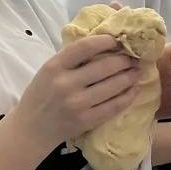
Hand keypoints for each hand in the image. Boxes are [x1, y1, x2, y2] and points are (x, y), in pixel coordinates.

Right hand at [14, 35, 142, 147]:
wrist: (32, 128)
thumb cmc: (41, 95)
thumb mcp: (49, 71)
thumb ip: (71, 58)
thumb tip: (104, 42)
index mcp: (54, 67)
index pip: (85, 46)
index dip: (106, 41)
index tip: (117, 40)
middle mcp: (66, 84)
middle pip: (105, 66)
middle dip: (124, 60)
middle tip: (133, 57)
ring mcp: (77, 104)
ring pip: (114, 86)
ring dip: (130, 76)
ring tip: (137, 71)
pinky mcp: (87, 120)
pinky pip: (114, 106)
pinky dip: (128, 96)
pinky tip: (134, 89)